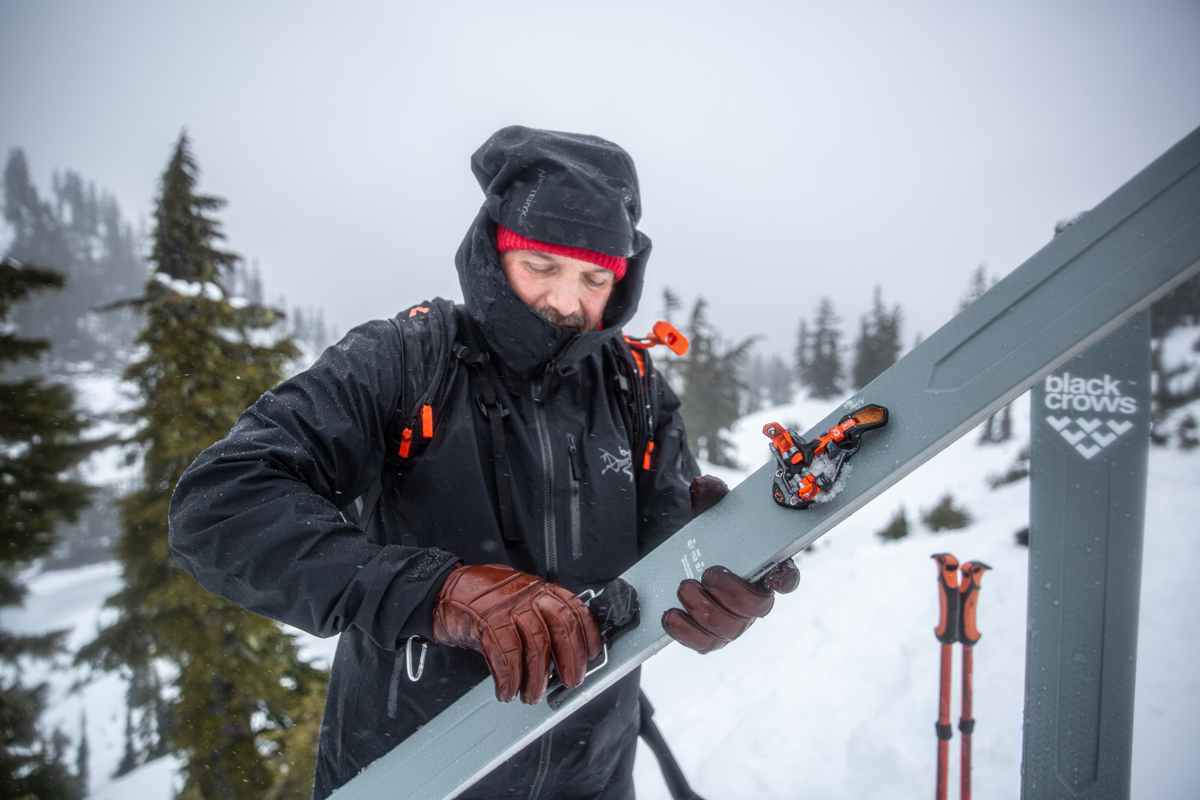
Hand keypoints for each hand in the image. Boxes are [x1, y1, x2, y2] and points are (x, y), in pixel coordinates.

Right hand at [432, 564, 601, 703]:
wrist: (441, 590)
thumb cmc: (477, 598)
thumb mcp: (515, 601)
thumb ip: (536, 619)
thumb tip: (558, 653)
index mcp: (538, 589)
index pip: (574, 608)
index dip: (587, 633)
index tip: (591, 654)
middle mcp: (526, 595)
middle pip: (560, 626)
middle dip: (570, 659)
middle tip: (569, 681)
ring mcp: (506, 606)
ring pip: (535, 644)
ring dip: (536, 677)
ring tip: (532, 694)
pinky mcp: (485, 620)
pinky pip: (504, 653)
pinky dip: (508, 678)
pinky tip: (506, 690)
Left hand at [661, 475, 800, 653]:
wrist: (686, 555)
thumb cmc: (712, 536)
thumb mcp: (712, 511)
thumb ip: (711, 495)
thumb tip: (703, 486)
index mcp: (765, 568)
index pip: (788, 578)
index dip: (786, 579)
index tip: (775, 575)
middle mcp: (754, 599)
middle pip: (757, 608)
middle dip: (733, 594)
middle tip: (706, 574)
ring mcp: (734, 620)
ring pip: (730, 629)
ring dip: (706, 611)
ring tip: (683, 588)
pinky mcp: (711, 635)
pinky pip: (705, 644)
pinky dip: (687, 633)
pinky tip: (670, 616)